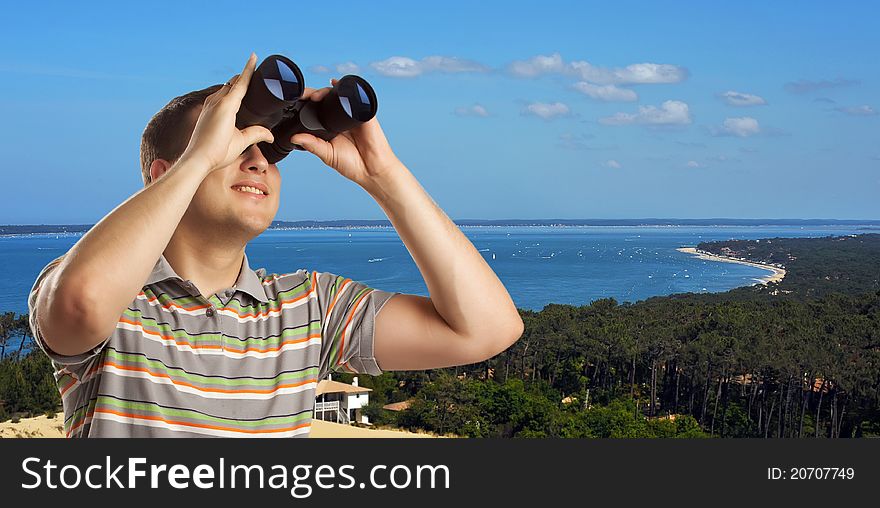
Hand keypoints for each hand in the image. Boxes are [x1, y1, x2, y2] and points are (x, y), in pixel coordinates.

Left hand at [178, 53, 274, 172]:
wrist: (196, 159)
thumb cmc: (218, 152)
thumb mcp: (241, 142)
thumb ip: (257, 133)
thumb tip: (271, 135)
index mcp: (227, 105)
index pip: (241, 82)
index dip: (249, 69)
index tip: (254, 56)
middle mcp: (216, 101)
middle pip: (233, 82)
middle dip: (245, 76)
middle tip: (257, 73)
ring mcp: (209, 105)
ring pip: (225, 88)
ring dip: (236, 85)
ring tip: (247, 85)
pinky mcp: (205, 111)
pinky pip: (219, 95)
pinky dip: (228, 93)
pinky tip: (232, 100)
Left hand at [290, 79, 399, 187]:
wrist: (371, 170)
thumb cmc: (352, 164)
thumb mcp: (327, 154)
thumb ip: (312, 145)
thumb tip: (294, 138)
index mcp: (331, 126)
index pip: (317, 109)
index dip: (306, 103)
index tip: (293, 101)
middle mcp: (341, 117)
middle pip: (325, 99)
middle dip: (312, 94)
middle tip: (302, 96)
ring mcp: (352, 113)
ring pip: (337, 95)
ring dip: (324, 91)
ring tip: (314, 96)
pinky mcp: (364, 112)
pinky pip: (355, 96)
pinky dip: (345, 88)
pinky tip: (335, 84)